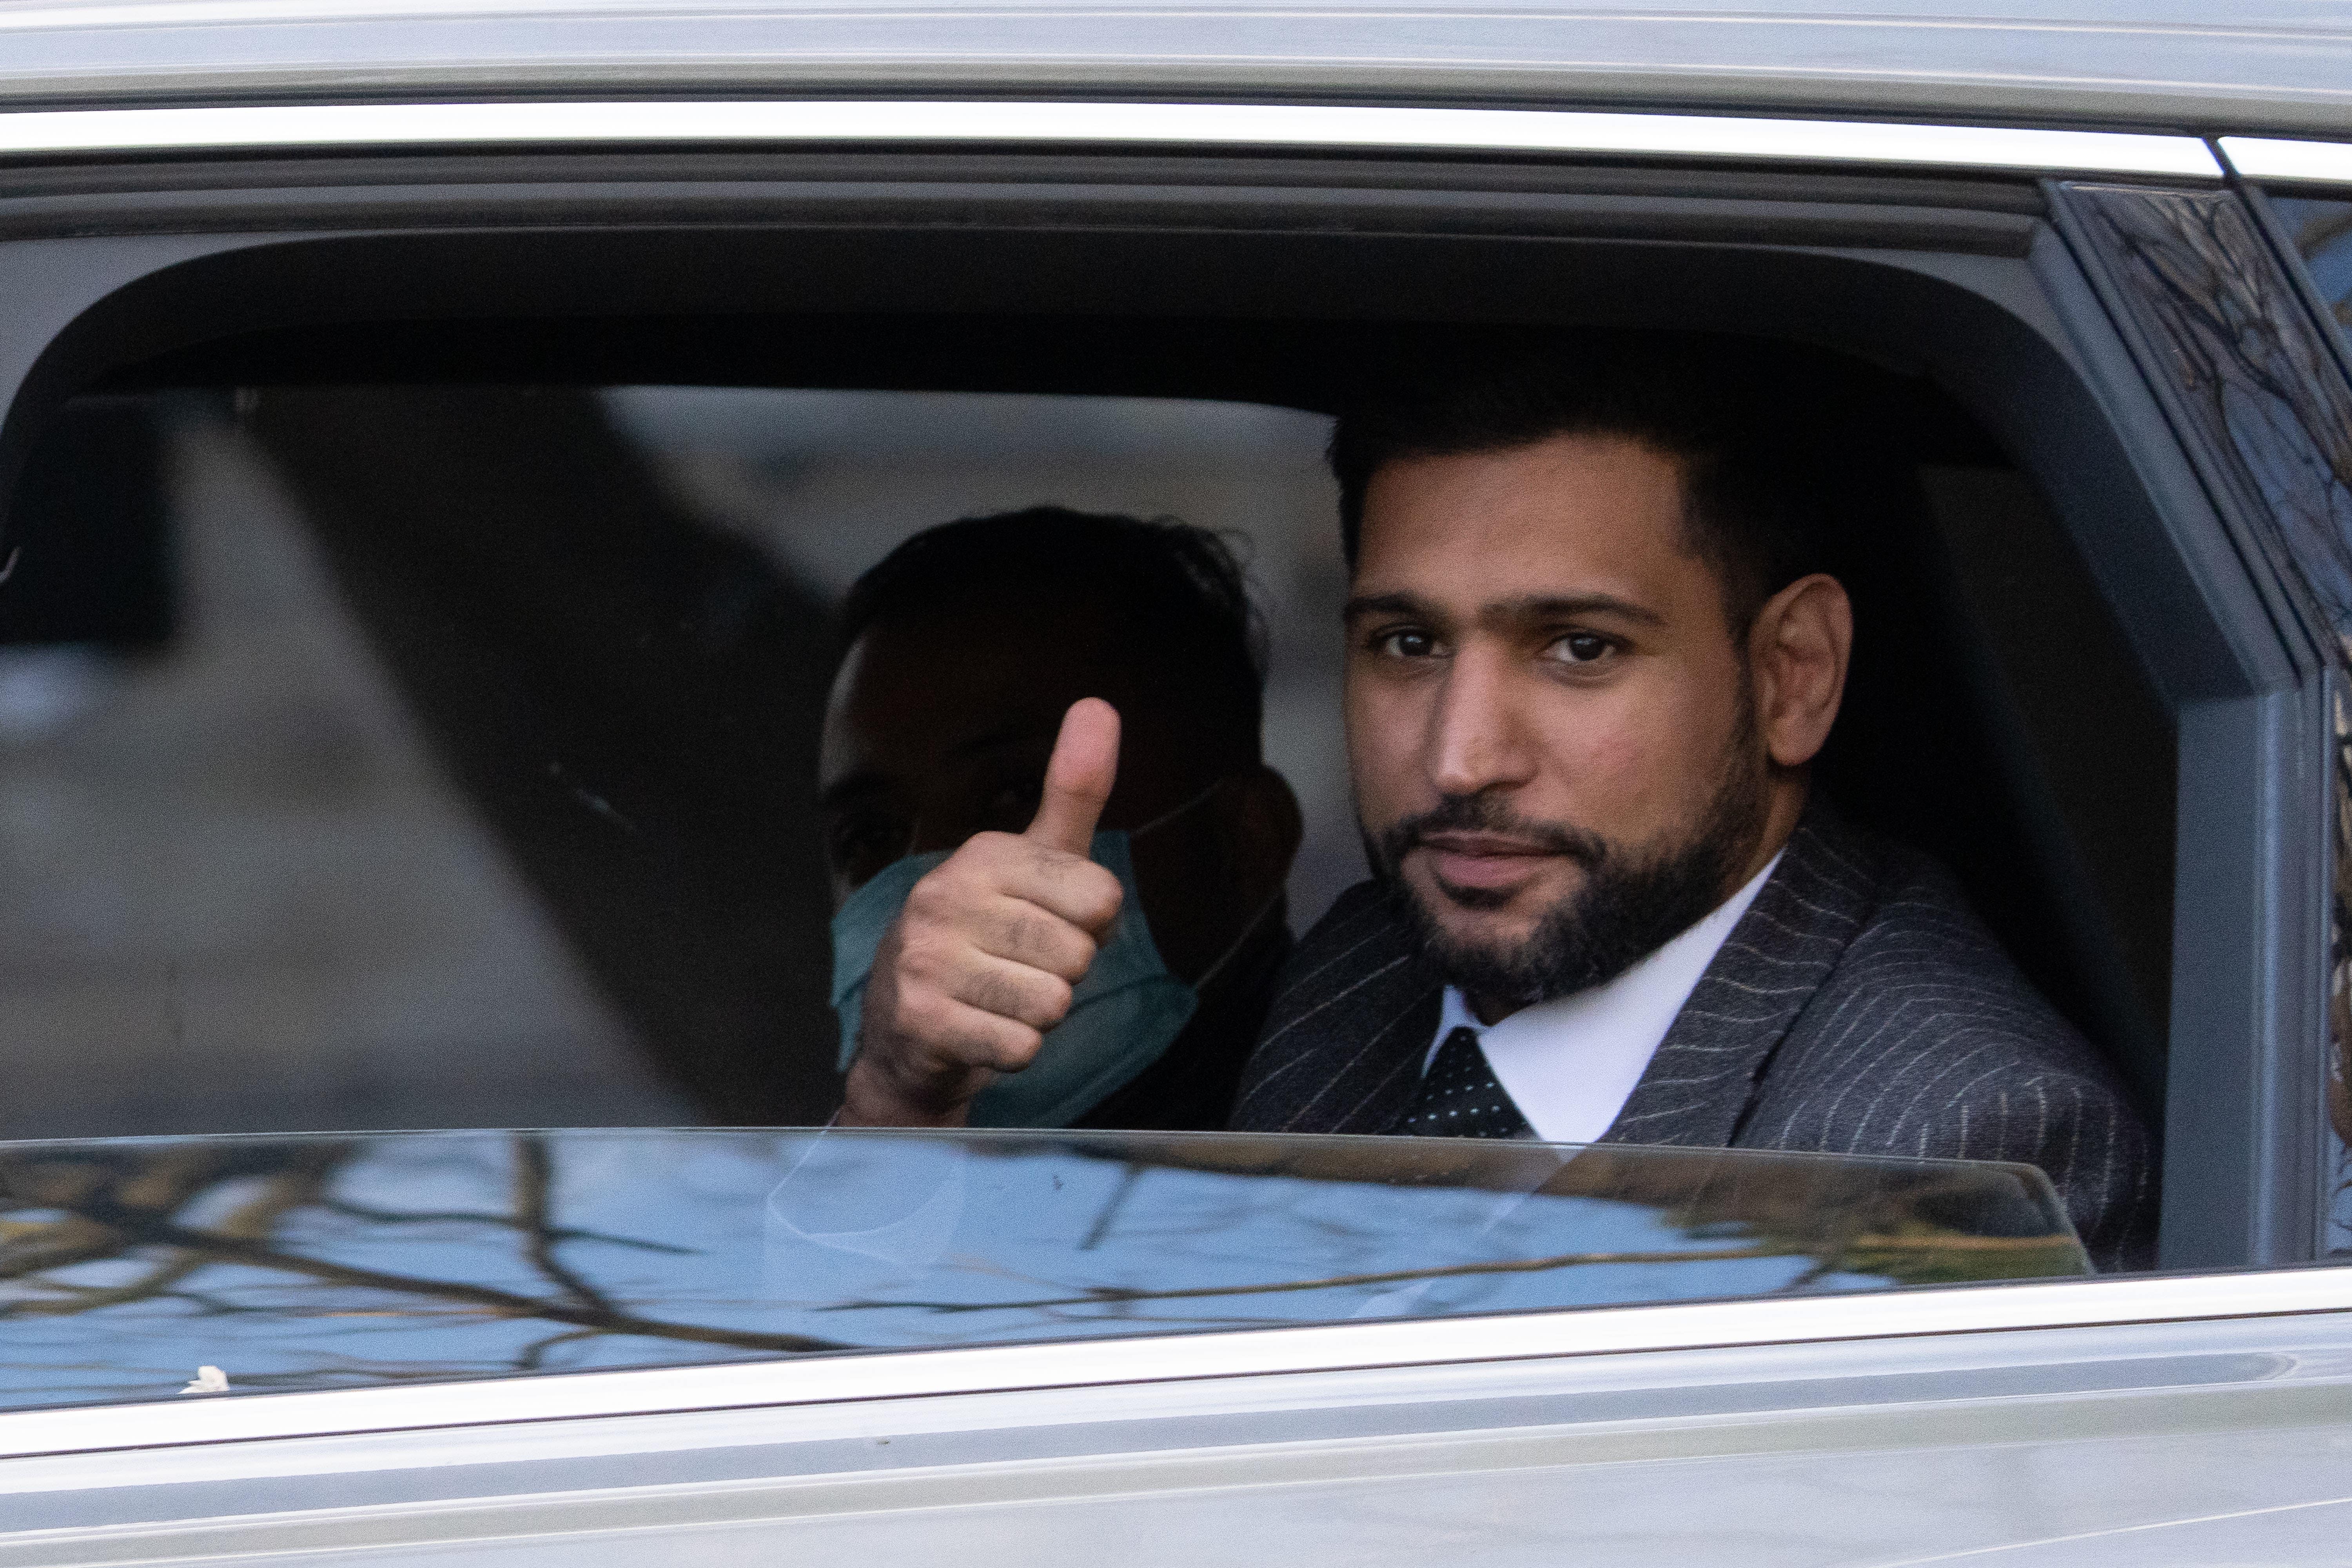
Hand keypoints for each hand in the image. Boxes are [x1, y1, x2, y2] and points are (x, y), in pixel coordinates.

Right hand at [838, 699, 1124, 1126]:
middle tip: (1020, 968)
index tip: (1050, 924)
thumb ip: (1073, 792)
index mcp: (984, 854)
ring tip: (1000, 999)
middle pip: (1079, 953)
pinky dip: (1014, 1050)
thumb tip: (1100, 705)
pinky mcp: (922, 1019)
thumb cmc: (989, 940)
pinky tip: (982, 1030)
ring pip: (1052, 1003)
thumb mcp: (1036, 862)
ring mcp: (927, 958)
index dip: (1090, 925)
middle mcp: (947, 896)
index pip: (1102, 897)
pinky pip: (1021, 1047)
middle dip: (1064, 974)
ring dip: (1039, 1015)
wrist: (908, 1030)